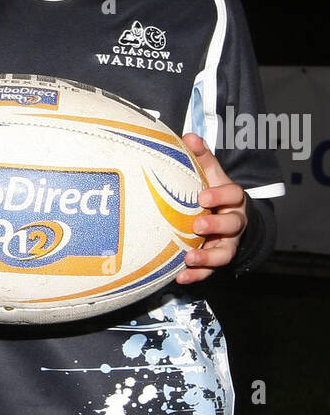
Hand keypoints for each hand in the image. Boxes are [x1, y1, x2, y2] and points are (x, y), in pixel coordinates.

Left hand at [175, 134, 247, 283]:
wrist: (224, 218)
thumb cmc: (213, 192)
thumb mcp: (210, 174)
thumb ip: (201, 157)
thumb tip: (188, 136)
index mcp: (232, 199)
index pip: (233, 195)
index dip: (220, 196)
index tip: (203, 197)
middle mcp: (234, 222)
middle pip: (232, 225)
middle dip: (216, 226)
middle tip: (197, 225)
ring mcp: (227, 243)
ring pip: (224, 253)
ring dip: (208, 257)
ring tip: (189, 258)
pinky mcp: (216, 260)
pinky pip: (209, 272)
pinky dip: (196, 276)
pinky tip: (180, 278)